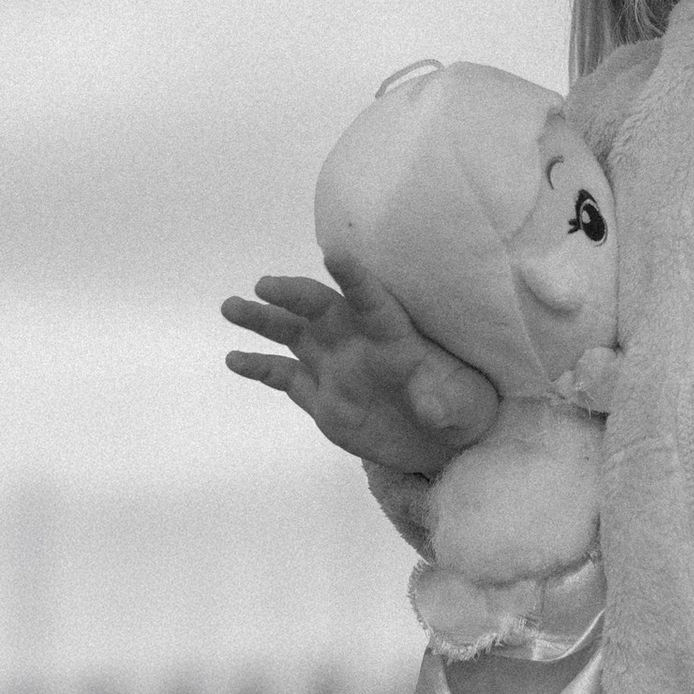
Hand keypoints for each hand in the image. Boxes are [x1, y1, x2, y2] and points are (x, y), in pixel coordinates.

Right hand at [221, 272, 497, 474]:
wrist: (437, 439)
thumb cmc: (459, 409)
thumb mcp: (462, 408)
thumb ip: (444, 403)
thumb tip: (433, 408)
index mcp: (395, 336)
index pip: (373, 301)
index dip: (355, 279)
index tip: (335, 254)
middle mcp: (357, 341)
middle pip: (321, 308)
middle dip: (293, 294)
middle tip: (264, 286)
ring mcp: (334, 365)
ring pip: (292, 333)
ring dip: (262, 319)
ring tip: (231, 307)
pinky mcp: (318, 395)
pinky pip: (282, 375)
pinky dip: (258, 366)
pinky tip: (233, 359)